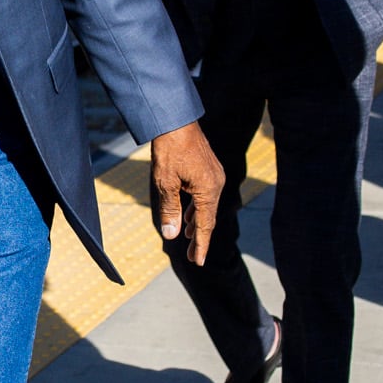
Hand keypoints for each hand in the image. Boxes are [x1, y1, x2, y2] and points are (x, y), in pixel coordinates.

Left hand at [149, 121, 224, 265]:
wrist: (175, 120)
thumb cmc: (169, 150)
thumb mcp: (165, 183)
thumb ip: (170, 210)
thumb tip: (171, 236)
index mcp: (209, 190)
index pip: (205, 225)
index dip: (201, 245)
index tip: (199, 262)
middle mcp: (216, 184)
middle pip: (207, 217)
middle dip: (199, 238)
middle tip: (193, 258)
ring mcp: (214, 176)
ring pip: (206, 206)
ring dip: (196, 223)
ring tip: (188, 239)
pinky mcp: (208, 169)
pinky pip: (204, 195)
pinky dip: (196, 208)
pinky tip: (187, 216)